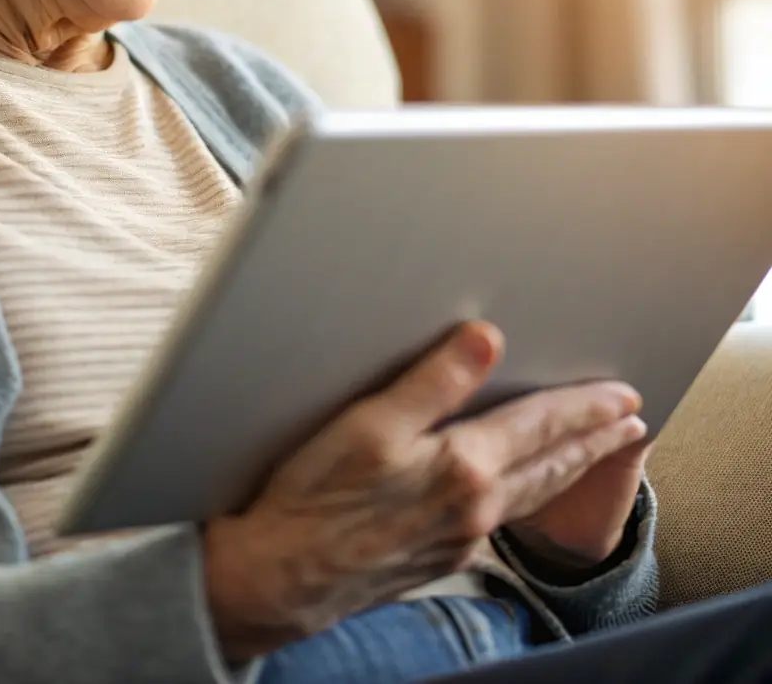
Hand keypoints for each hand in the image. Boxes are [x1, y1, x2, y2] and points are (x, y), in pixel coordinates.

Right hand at [203, 322, 646, 661]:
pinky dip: (530, 493)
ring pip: (532, 495)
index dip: (584, 406)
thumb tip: (487, 336)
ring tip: (597, 452)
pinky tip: (520, 489)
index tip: (623, 395)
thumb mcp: (371, 423)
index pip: (541, 425)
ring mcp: (460, 539)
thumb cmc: (315, 497)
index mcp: (463, 467)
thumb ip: (434, 380)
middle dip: (595, 440)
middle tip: (632, 424)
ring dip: (570, 468)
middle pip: (552, 465)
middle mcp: (474, 508)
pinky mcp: (438, 556)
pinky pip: (504, 516)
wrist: (280, 577)